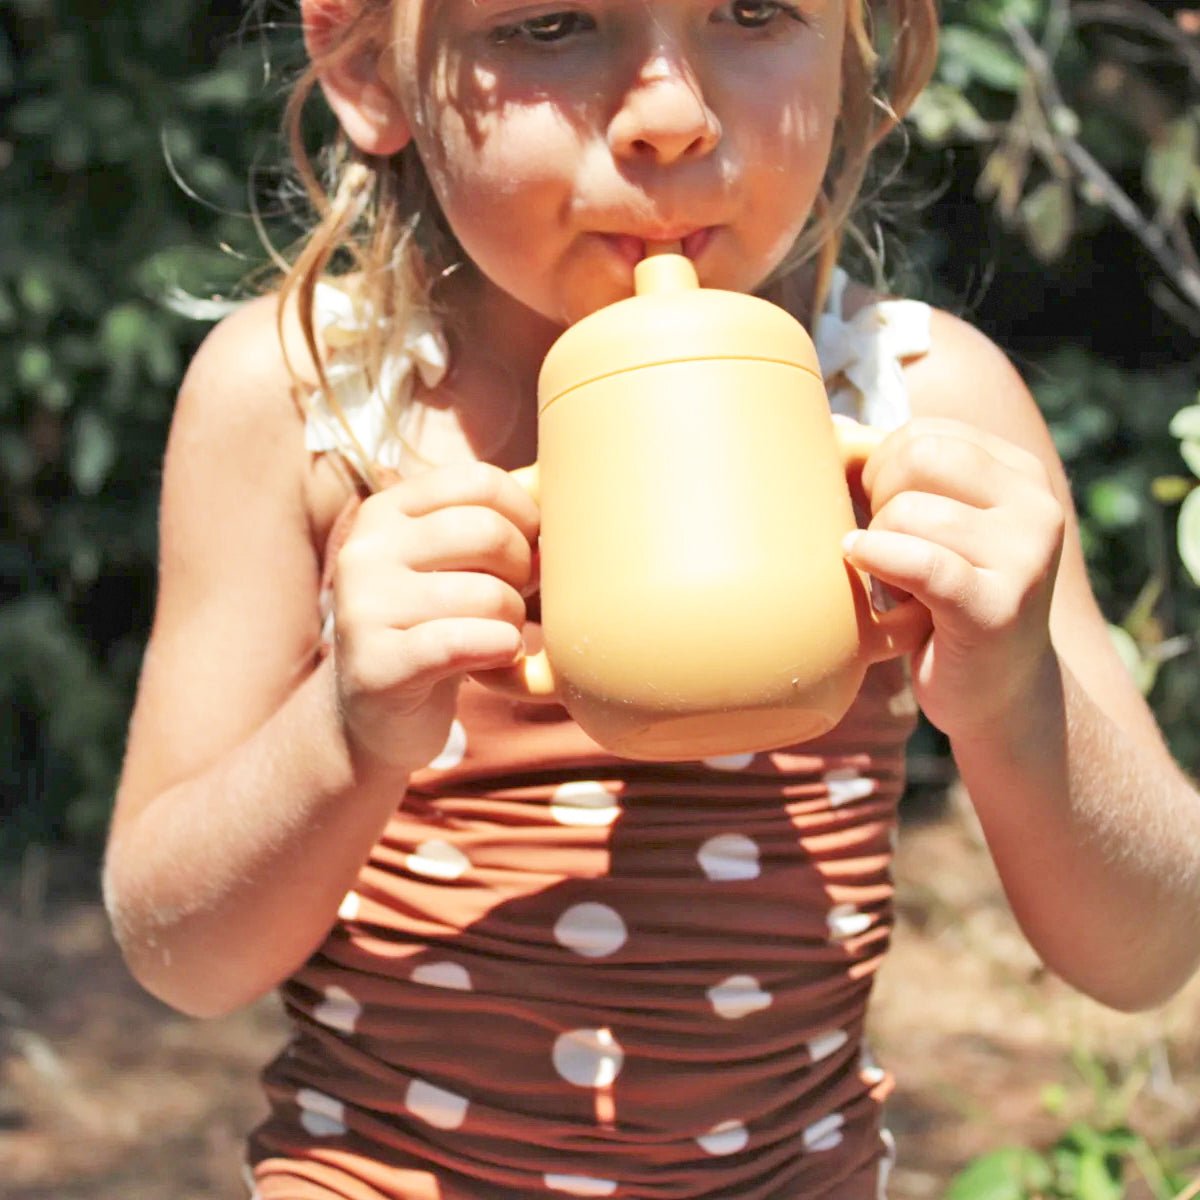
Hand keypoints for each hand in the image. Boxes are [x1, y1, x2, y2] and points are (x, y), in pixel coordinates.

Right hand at [332, 461, 538, 772]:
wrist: (379, 712)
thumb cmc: (436, 623)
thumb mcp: (456, 563)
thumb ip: (495, 520)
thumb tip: (556, 480)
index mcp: (387, 510)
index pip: (479, 481)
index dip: (525, 515)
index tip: (530, 547)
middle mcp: (365, 549)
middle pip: (487, 532)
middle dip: (524, 569)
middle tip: (518, 597)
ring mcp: (363, 606)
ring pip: (486, 593)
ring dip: (513, 620)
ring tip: (502, 633)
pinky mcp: (375, 663)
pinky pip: (463, 643)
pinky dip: (500, 649)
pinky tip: (498, 657)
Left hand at [843, 418, 1065, 741]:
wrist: (997, 694)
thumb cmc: (947, 603)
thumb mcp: (936, 527)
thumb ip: (898, 476)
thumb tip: (832, 429)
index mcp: (1022, 475)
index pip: (925, 433)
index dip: (878, 466)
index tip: (873, 506)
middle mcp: (1036, 507)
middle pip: (918, 457)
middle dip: (877, 494)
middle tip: (879, 539)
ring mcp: (1025, 558)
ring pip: (909, 511)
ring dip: (877, 540)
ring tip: (887, 574)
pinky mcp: (997, 608)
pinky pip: (920, 562)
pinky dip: (877, 557)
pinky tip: (859, 563)